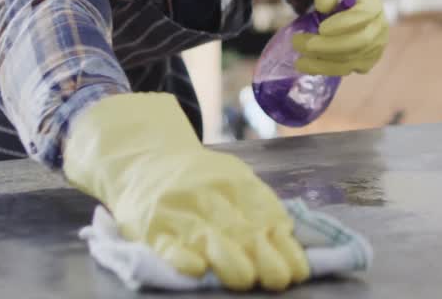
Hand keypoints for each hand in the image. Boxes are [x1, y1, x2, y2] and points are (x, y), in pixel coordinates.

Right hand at [63, 93, 309, 290]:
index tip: (297, 271)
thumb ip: (259, 206)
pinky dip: (181, 257)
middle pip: (240, 228)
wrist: (143, 161)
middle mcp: (209, 194)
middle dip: (262, 256)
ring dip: (229, 259)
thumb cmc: (198, 180)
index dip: (283, 245)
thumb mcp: (233, 180)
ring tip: (246, 279)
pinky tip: (196, 269)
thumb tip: (290, 238)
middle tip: (278, 279)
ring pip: (206, 237)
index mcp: (236, 182)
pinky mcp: (152, 228)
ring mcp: (179, 211)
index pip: (265, 215)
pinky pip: (167, 245)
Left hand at [290, 0, 388, 75]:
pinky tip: (309, 65)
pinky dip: (326, 69)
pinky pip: (347, 70)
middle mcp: (379, 27)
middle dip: (327, 46)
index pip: (363, 16)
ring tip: (298, 59)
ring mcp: (375, 48)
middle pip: (359, 42)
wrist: (344, 7)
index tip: (321, 28)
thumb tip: (324, 7)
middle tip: (300, 43)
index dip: (343, 24)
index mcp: (373, 4)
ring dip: (322, 61)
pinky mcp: (366, 62)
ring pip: (351, 61)